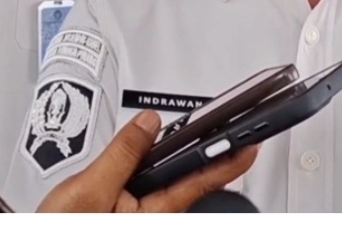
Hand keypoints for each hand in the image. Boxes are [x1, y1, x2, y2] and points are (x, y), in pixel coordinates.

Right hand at [36, 110, 259, 212]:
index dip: (227, 159)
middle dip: (187, 153)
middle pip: (181, 179)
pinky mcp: (123, 214)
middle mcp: (151, 217)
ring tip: (147, 144)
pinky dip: (141, 170)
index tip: (252, 144)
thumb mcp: (88, 189)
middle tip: (205, 129)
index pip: (199, 179)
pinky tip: (128, 164)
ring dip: (160, 161)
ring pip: (160, 183)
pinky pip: (142, 189)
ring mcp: (138, 216)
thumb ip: (122, 154)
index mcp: (151, 211)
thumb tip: (147, 123)